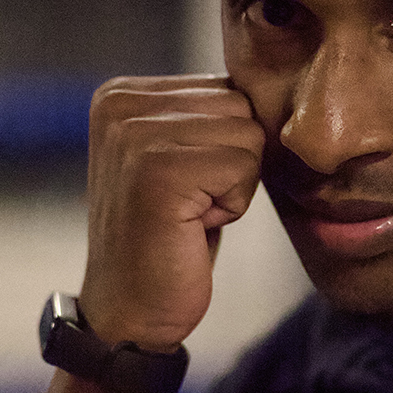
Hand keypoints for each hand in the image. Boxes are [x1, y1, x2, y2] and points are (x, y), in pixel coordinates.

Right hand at [79, 76, 263, 350]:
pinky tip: (192, 226)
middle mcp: (119, 103)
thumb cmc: (172, 240)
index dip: (226, 147)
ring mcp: (133, 135)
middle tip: (190, 206)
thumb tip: (273, 78)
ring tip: (189, 215)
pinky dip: (233, 205)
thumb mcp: (186, 158)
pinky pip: (244, 166)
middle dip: (234, 164)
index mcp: (122, 93)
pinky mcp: (156, 171)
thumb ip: (210, 115)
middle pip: (241, 106)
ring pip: (249, 135)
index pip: (228, 89)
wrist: (133, 313)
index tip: (186, 187)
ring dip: (234, 185)